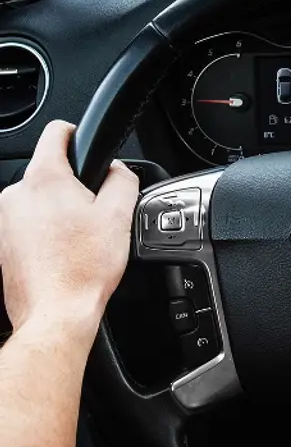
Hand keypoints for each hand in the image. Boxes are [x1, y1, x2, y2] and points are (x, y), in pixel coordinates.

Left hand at [0, 122, 137, 338]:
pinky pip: (29, 224)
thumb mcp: (120, 213)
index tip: (89, 147)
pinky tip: (64, 252)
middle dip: (74, 184)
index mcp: (44, 179)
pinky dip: (46, 231)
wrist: (56, 314)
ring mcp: (5, 221)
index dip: (78, 134)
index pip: (57, 132)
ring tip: (80, 237)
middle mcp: (16, 195)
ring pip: (40, 199)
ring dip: (60, 210)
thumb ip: (122, 178)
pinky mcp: (2, 244)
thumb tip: (117, 170)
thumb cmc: (83, 268)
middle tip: (96, 210)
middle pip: (50, 170)